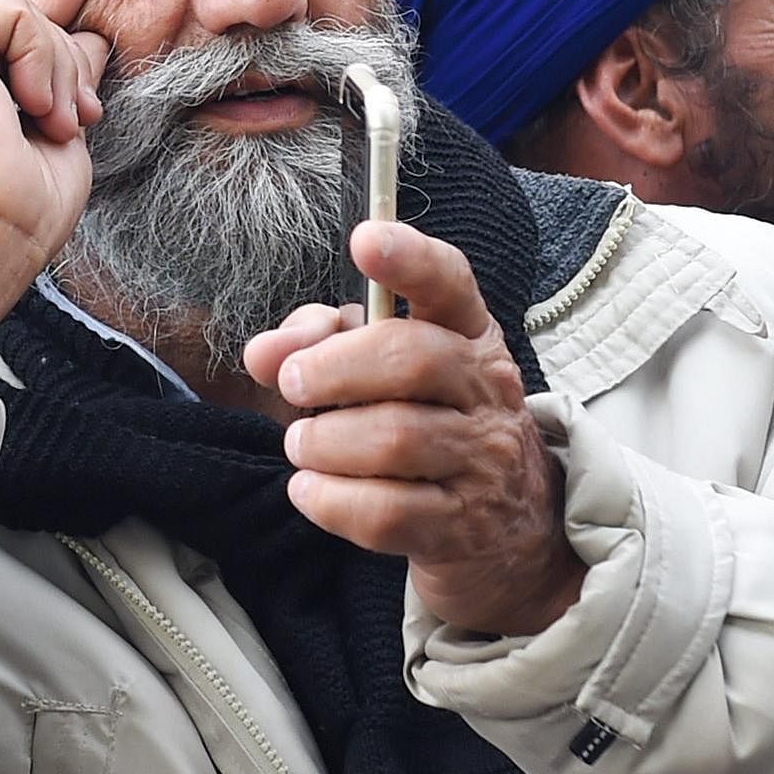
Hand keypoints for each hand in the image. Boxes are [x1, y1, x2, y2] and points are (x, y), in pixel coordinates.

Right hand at [0, 0, 109, 355]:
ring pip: (21, 14)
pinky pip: (11, 11)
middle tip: (73, 124)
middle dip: (67, 66)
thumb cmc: (16, 215)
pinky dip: (40, 55)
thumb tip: (89, 32)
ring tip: (54, 124)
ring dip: (58, 69)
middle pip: (23, 23)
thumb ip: (63, 74)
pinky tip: (31, 103)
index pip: (9, 36)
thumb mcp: (58, 130)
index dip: (50, 13)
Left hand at [244, 220, 580, 637]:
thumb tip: (264, 351)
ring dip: (326, 441)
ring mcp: (482, 463)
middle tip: (293, 385)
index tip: (366, 240)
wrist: (509, 532)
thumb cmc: (430, 432)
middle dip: (335, 368)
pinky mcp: (460, 528)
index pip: (451, 284)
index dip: (410, 259)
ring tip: (303, 445)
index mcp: (470, 337)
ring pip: (396, 439)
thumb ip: (320, 345)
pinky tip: (311, 490)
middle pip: (414, 359)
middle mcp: (486, 392)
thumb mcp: (381, 374)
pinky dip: (331, 500)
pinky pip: (387, 512)